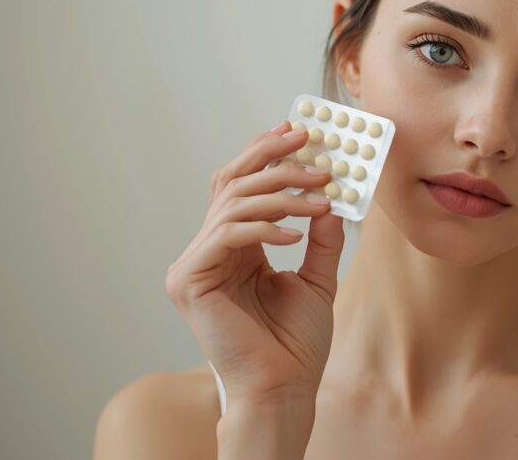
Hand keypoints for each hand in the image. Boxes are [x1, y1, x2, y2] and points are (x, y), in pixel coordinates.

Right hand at [165, 120, 343, 408]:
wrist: (285, 386)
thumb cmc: (296, 341)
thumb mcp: (319, 277)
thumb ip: (321, 236)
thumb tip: (328, 196)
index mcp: (233, 248)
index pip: (242, 187)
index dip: (265, 155)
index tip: (298, 131)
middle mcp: (208, 251)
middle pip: (232, 183)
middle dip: (275, 161)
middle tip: (313, 148)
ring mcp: (194, 265)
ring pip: (233, 203)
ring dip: (282, 193)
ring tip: (321, 196)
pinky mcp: (189, 281)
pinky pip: (226, 234)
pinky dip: (263, 227)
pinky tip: (294, 234)